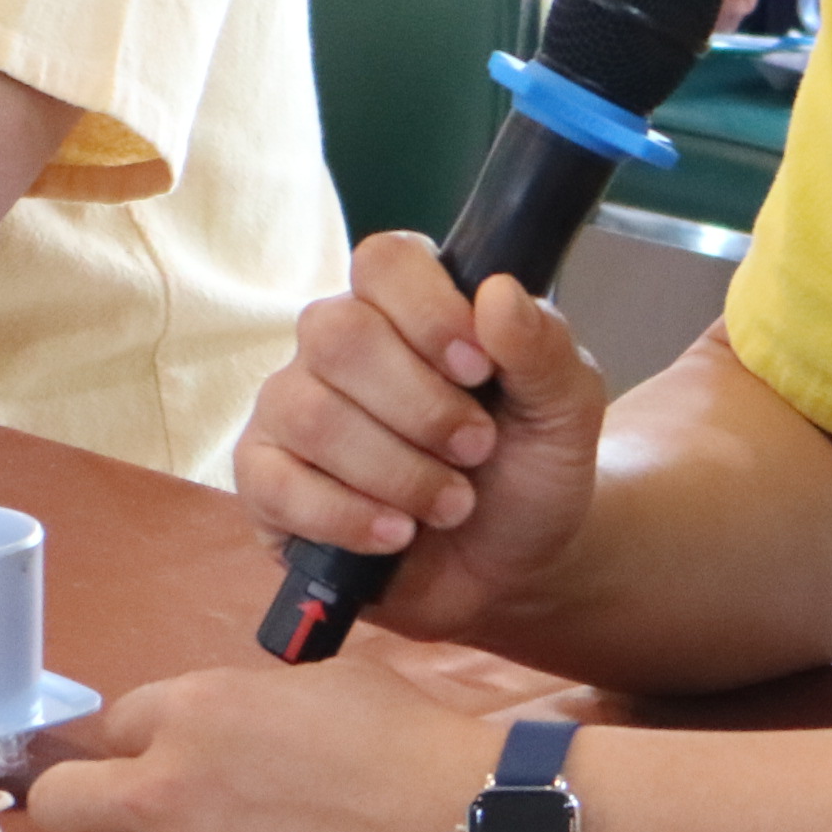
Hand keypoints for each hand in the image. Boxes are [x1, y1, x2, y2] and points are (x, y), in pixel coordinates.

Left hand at [28, 655, 506, 831]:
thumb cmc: (408, 741)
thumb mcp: (320, 685)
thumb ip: (241, 705)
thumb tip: (217, 732)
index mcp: (191, 710)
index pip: (110, 724)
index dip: (143, 743)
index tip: (169, 759)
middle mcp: (165, 790)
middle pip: (58, 805)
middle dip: (87, 808)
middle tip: (138, 819)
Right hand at [232, 233, 607, 643]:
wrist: (508, 570)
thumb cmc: (527, 472)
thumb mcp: (565, 413)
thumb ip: (544, 349)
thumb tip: (498, 292)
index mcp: (407, 307)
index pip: (385, 261)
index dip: (429, 311)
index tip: (480, 369)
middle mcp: (336, 345)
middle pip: (339, 334)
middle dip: (422, 406)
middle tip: (477, 450)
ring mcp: (291, 409)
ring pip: (311, 412)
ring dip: (397, 470)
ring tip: (452, 505)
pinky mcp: (266, 482)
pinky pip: (277, 483)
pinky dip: (349, 516)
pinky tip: (397, 534)